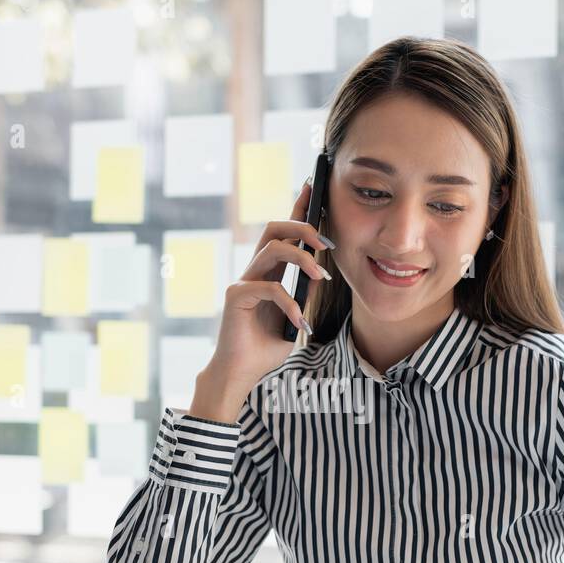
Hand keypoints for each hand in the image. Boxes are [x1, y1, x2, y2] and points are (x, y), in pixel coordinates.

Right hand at [200, 180, 332, 398]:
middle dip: (302, 226)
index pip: (283, 233)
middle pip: (274, 229)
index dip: (297, 209)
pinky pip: (270, 288)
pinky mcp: (236, 298)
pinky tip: (299, 322)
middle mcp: (254, 272)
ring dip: (302, 258)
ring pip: (272, 249)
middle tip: (326, 243)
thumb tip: (319, 273)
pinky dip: (290, 304)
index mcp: (268, 273)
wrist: (241, 374)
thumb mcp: (294, 317)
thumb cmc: (265, 348)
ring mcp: (243, 282)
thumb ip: (303, 295)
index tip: (312, 188)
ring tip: (321, 276)